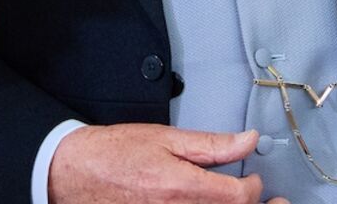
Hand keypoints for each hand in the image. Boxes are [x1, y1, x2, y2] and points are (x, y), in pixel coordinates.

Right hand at [49, 124, 284, 203]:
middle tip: (262, 199)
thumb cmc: (113, 154)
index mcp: (182, 188)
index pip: (238, 197)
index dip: (254, 187)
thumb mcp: (166, 138)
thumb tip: (246, 141)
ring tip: (235, 201)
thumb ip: (211, 145)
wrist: (73, 173)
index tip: (252, 179)